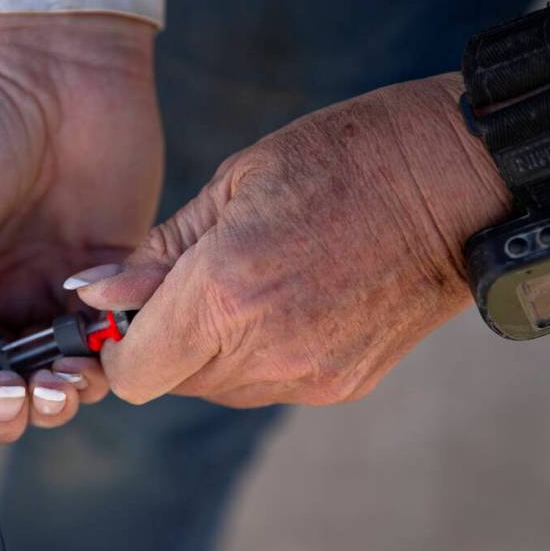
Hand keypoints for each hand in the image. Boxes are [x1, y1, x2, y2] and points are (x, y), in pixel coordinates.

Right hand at [0, 14, 162, 440]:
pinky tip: (109, 342)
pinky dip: (116, 347)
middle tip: (32, 392)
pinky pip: (118, 327)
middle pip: (16, 381)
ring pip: (70, 366)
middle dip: (23, 405)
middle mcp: (6, 294)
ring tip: (72, 379)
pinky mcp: (113, 266)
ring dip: (71, 388)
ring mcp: (61, 283)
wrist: (51, 59)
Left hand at [73, 73, 510, 407]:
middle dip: (165, 339)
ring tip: (249, 282)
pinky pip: (268, 384)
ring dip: (211, 347)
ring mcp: (306, 377)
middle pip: (172, 382)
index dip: (119, 344)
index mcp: (224, 294)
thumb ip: (158, 253)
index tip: (129, 306)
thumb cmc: (343, 162)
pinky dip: (258, 353)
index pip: (132, 373)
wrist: (455, 185)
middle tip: (194, 280)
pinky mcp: (341, 386)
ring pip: (219, 388)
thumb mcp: (233, 184)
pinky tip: (289, 299)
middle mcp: (262, 353)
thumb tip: (94, 294)